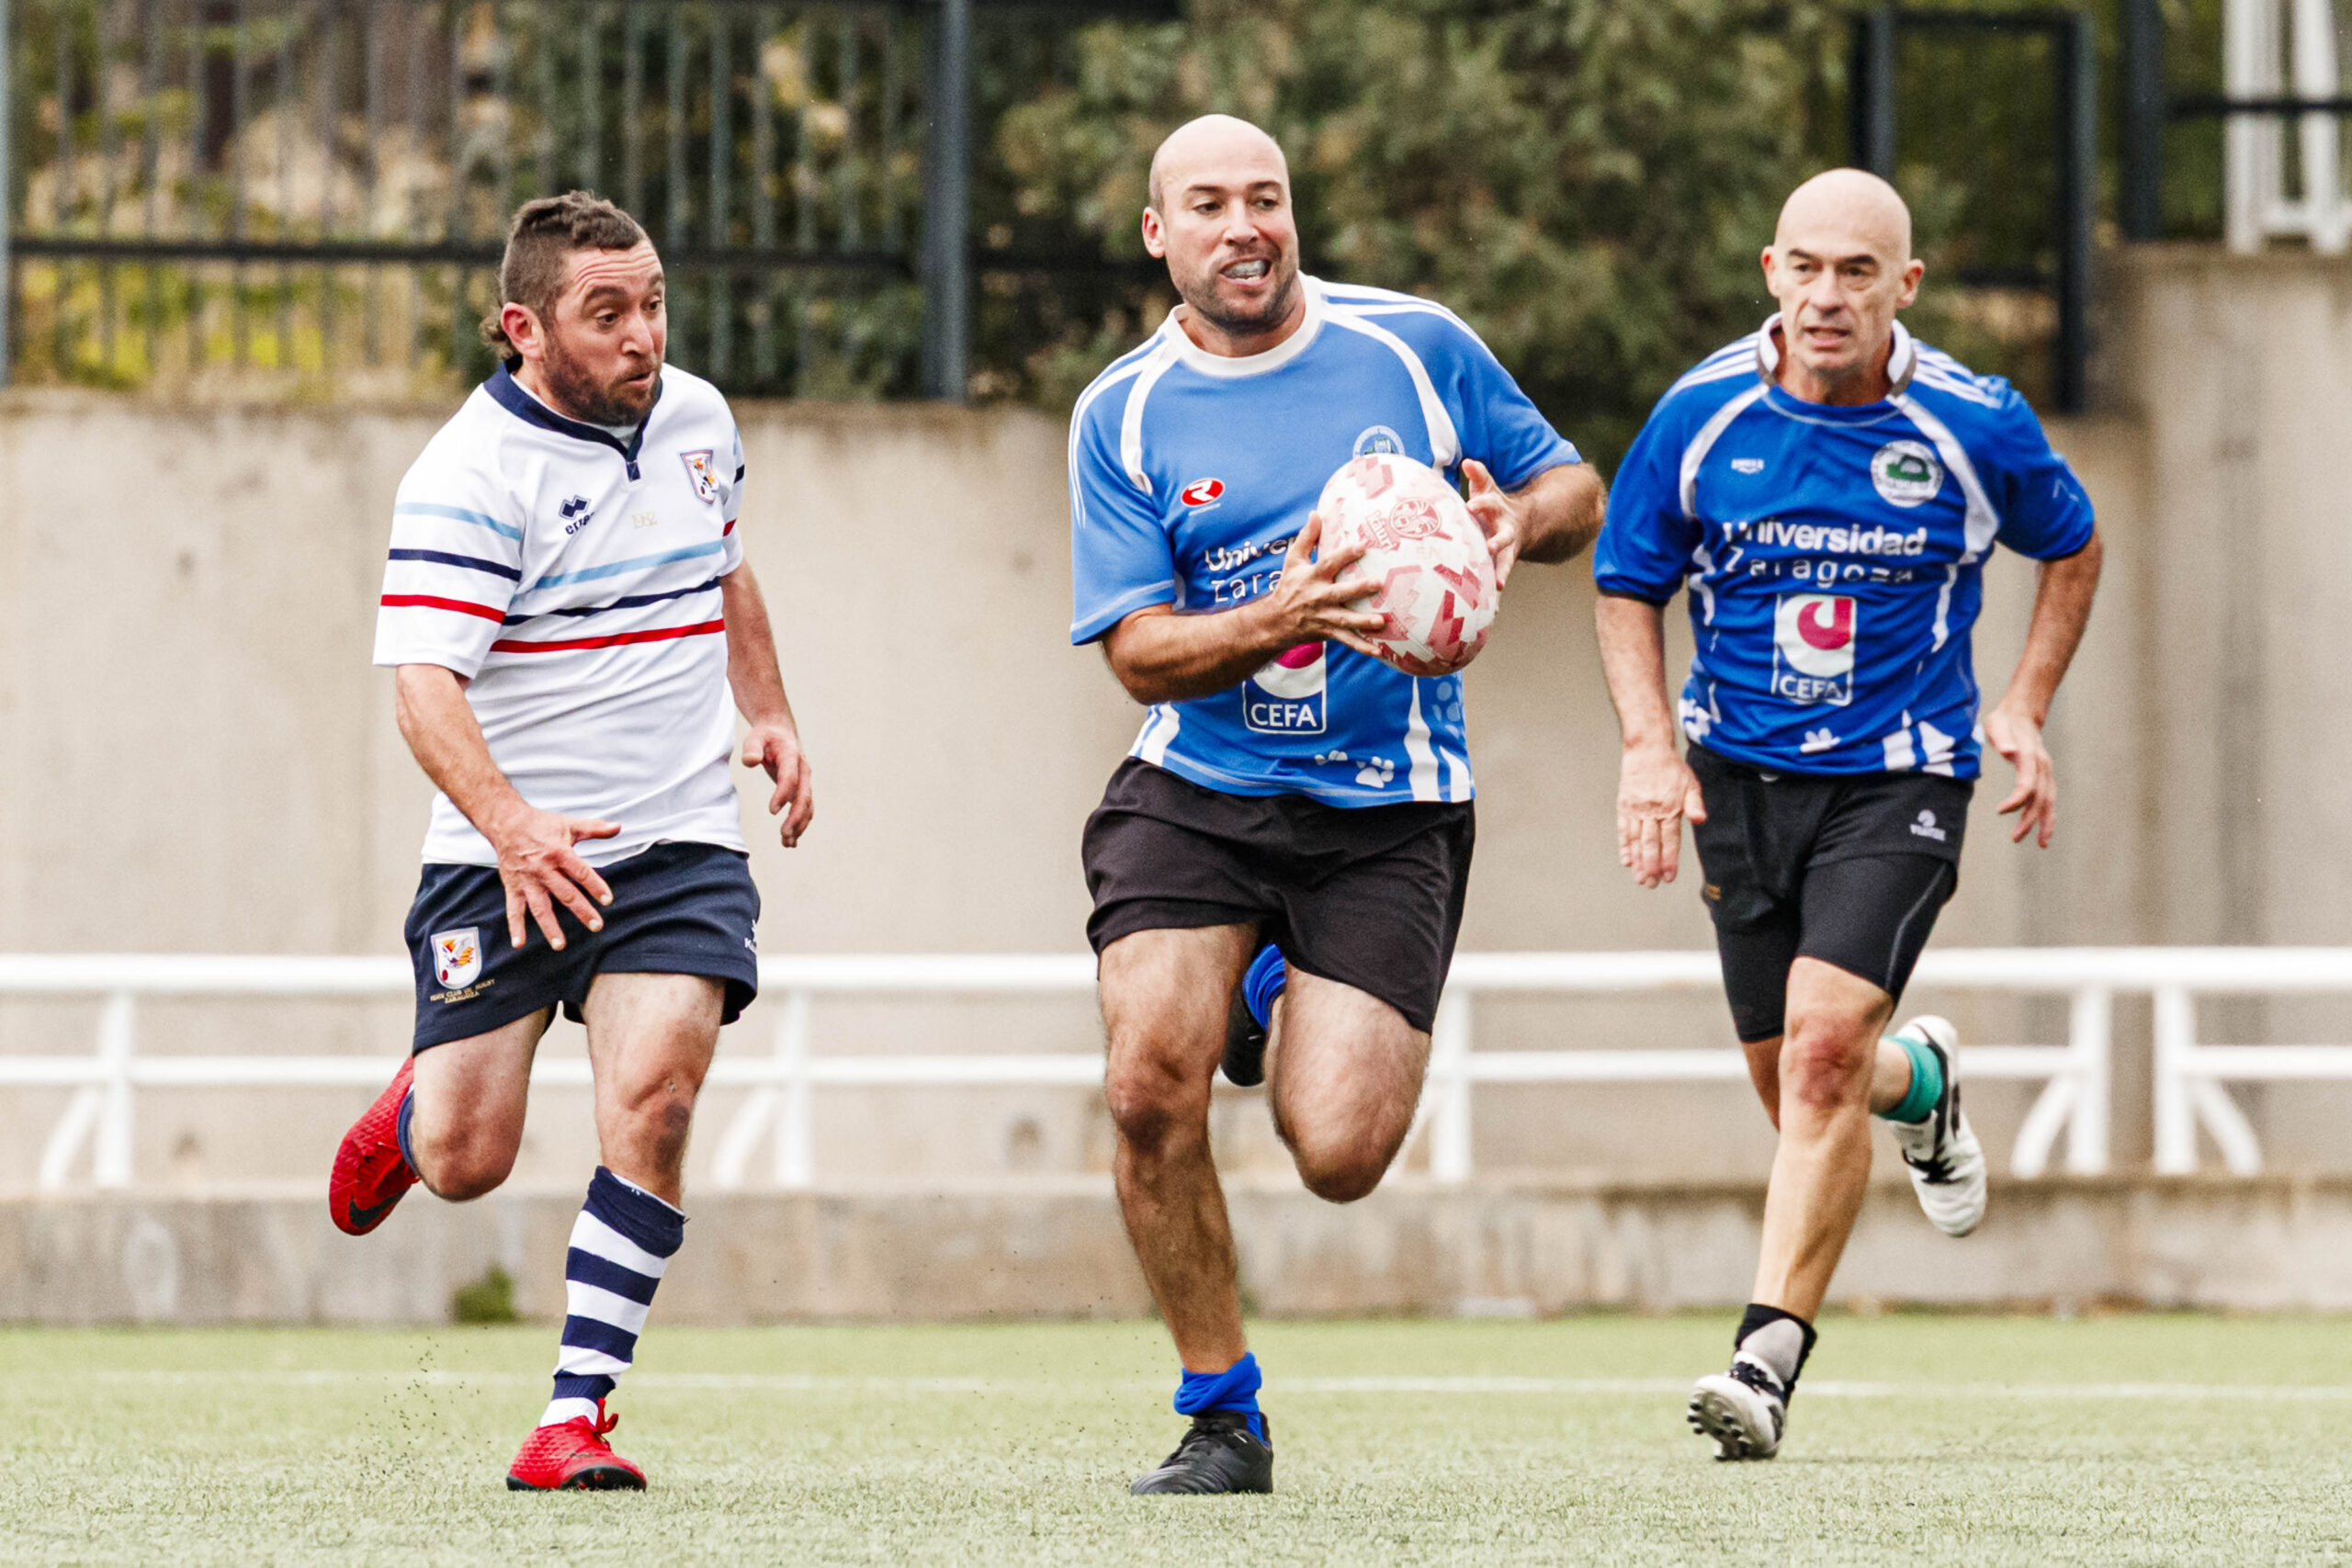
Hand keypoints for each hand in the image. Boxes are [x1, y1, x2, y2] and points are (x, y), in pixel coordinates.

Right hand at [487, 807, 619, 949]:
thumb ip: (595, 828)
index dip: (595, 885)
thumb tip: (619, 826)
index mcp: (559, 853)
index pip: (580, 872)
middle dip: (581, 911)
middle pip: (565, 894)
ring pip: (540, 907)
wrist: (506, 823)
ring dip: (549, 927)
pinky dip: (515, 927)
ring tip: (560, 945)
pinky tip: (519, 943)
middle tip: (597, 926)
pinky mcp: (513, 887)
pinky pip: (513, 909)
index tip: (607, 900)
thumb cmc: (541, 825)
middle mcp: (543, 869)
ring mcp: (527, 881)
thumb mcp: (569, 824)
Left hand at [742, 723, 814, 847]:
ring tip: (787, 843)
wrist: (780, 732)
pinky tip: (790, 841)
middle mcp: (803, 770)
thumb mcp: (755, 737)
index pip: (790, 778)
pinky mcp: (801, 789)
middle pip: (804, 797)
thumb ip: (752, 748)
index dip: (782, 795)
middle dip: (796, 817)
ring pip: (807, 806)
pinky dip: (800, 825)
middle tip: (784, 834)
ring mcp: (805, 781)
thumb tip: (750, 761)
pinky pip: (805, 809)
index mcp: (792, 757)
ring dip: (799, 825)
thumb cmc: (765, 736)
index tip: (772, 811)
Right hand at [1257, 510, 1384, 658]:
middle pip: (1339, 592)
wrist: (1274, 622)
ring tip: (1381, 621)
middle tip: (1379, 583)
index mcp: (1312, 577)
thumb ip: (1306, 538)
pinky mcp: (1328, 632)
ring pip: (1345, 620)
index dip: (1345, 554)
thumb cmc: (1288, 587)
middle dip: (1358, 589)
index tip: (1363, 545)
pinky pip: (1347, 640)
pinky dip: (1362, 647)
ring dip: (1363, 621)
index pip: (1329, 563)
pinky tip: (1379, 651)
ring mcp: (1323, 617)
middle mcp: (1318, 597)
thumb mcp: (1293, 561)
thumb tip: (1316, 513)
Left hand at [1461, 458, 1522, 588]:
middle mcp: (1504, 530)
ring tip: (1498, 585)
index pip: (1487, 503)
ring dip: (1501, 571)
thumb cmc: (1493, 505)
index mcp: (1496, 509)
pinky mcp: (1503, 563)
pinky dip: (1496, 594)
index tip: (1471, 506)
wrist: (1522, 523)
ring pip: (1505, 561)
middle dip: (1497, 541)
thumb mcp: (1487, 488)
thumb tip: (1467, 461)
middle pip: (1503, 536)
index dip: (1480, 503)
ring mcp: (1506, 549)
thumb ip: (1478, 475)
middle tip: (1490, 547)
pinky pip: (1499, 578)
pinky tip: (1492, 611)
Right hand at [1617, 744, 1705, 887]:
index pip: (1669, 839)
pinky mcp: (1624, 806)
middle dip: (1651, 866)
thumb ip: (1695, 804)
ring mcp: (1635, 810)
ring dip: (1637, 861)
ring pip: (1635, 840)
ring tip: (1640, 879)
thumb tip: (1700, 819)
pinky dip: (1624, 846)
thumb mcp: (1690, 784)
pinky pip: (1623, 830)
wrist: (1647, 749)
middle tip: (1651, 884)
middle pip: (1650, 843)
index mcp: (1669, 807)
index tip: (1668, 876)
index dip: (1668, 859)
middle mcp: (1651, 811)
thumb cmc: (1672, 769)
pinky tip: (1626, 860)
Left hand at [1984, 701, 2055, 846]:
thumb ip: (2001, 738)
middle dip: (2030, 819)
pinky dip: (2047, 815)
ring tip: (2040, 843)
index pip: (2027, 783)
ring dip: (2045, 822)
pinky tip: (2043, 831)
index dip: (2017, 799)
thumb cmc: (2004, 720)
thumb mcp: (1996, 724)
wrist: (2021, 713)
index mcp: (2030, 756)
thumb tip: (2007, 751)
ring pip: (2049, 800)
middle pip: (2040, 797)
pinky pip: (2048, 798)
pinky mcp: (2043, 775)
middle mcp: (2042, 765)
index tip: (2001, 811)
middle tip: (2015, 837)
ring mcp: (2045, 770)